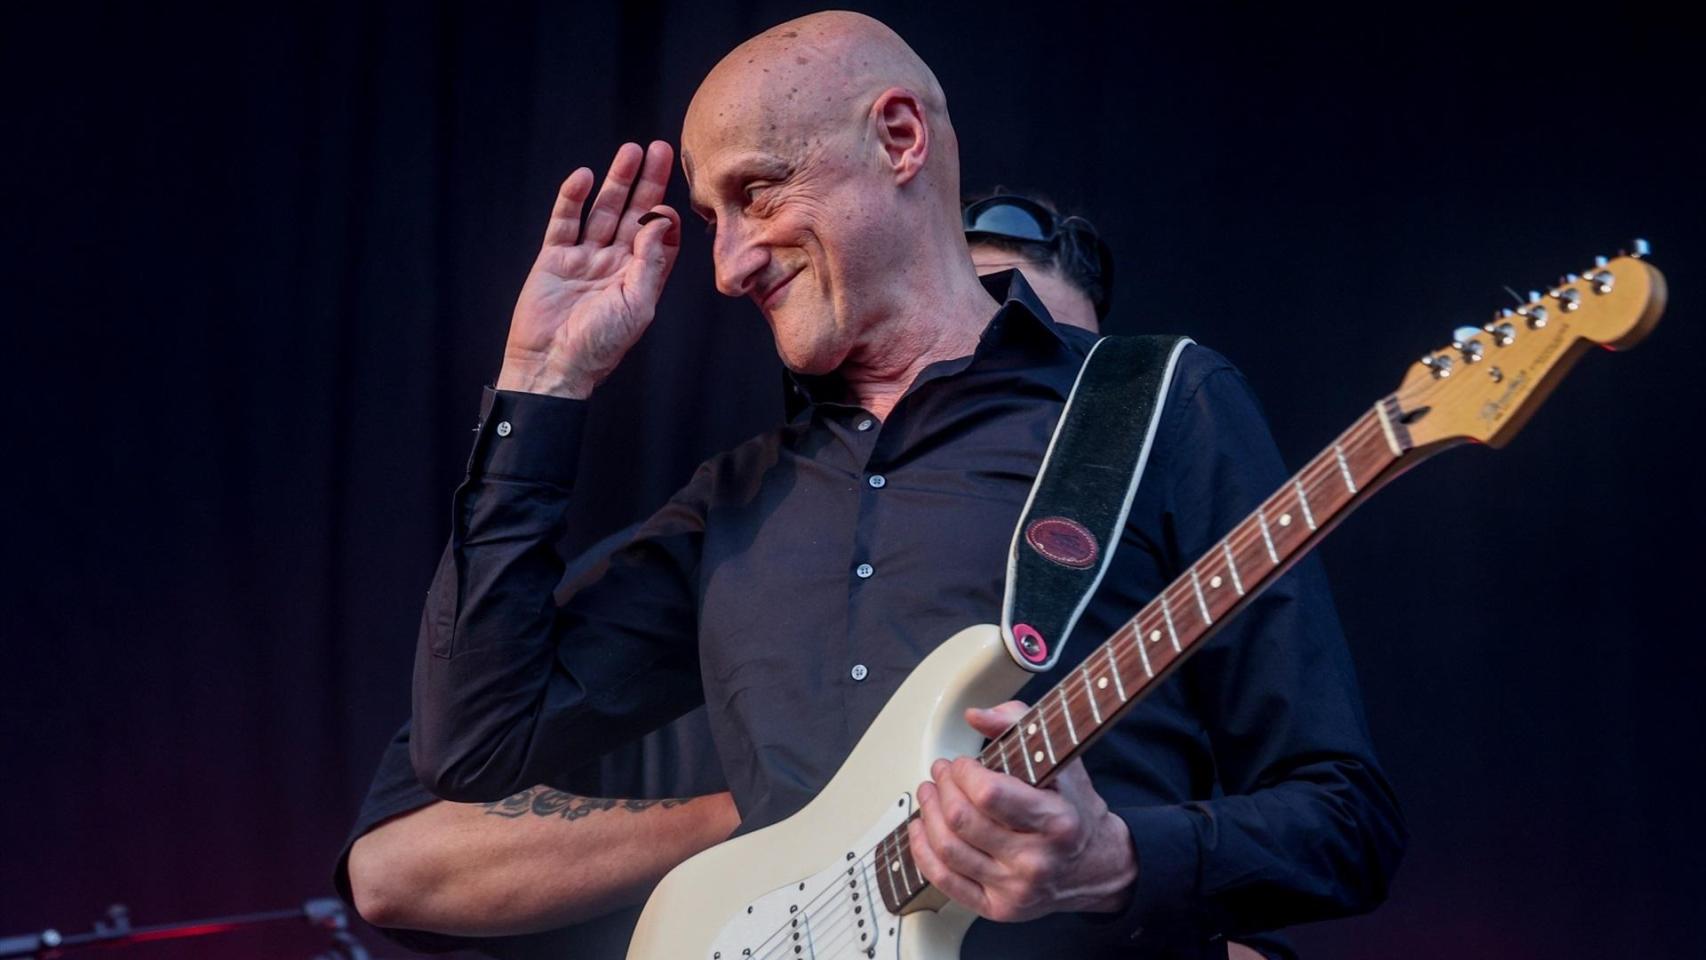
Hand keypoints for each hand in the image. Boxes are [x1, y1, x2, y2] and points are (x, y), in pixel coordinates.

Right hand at [497, 141, 681, 398]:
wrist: (552, 366)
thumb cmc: (600, 345)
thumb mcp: (637, 305)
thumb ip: (650, 262)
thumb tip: (662, 221)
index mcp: (640, 277)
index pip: (658, 236)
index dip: (666, 215)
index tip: (672, 200)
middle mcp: (614, 262)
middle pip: (633, 213)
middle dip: (647, 182)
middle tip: (661, 149)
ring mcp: (584, 257)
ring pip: (602, 210)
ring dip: (615, 181)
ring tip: (629, 151)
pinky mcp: (554, 257)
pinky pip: (565, 221)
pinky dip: (572, 199)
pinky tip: (583, 177)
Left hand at [907, 700, 1136, 922]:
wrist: (1098, 865)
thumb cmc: (1074, 808)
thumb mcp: (1062, 759)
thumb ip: (1019, 724)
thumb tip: (975, 716)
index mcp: (1056, 821)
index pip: (989, 795)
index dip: (964, 773)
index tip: (963, 763)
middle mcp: (1036, 860)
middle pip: (962, 821)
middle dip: (942, 788)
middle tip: (942, 772)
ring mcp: (1016, 888)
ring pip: (948, 849)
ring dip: (927, 814)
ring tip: (929, 793)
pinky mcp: (999, 908)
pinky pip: (945, 882)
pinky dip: (923, 852)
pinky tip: (920, 829)